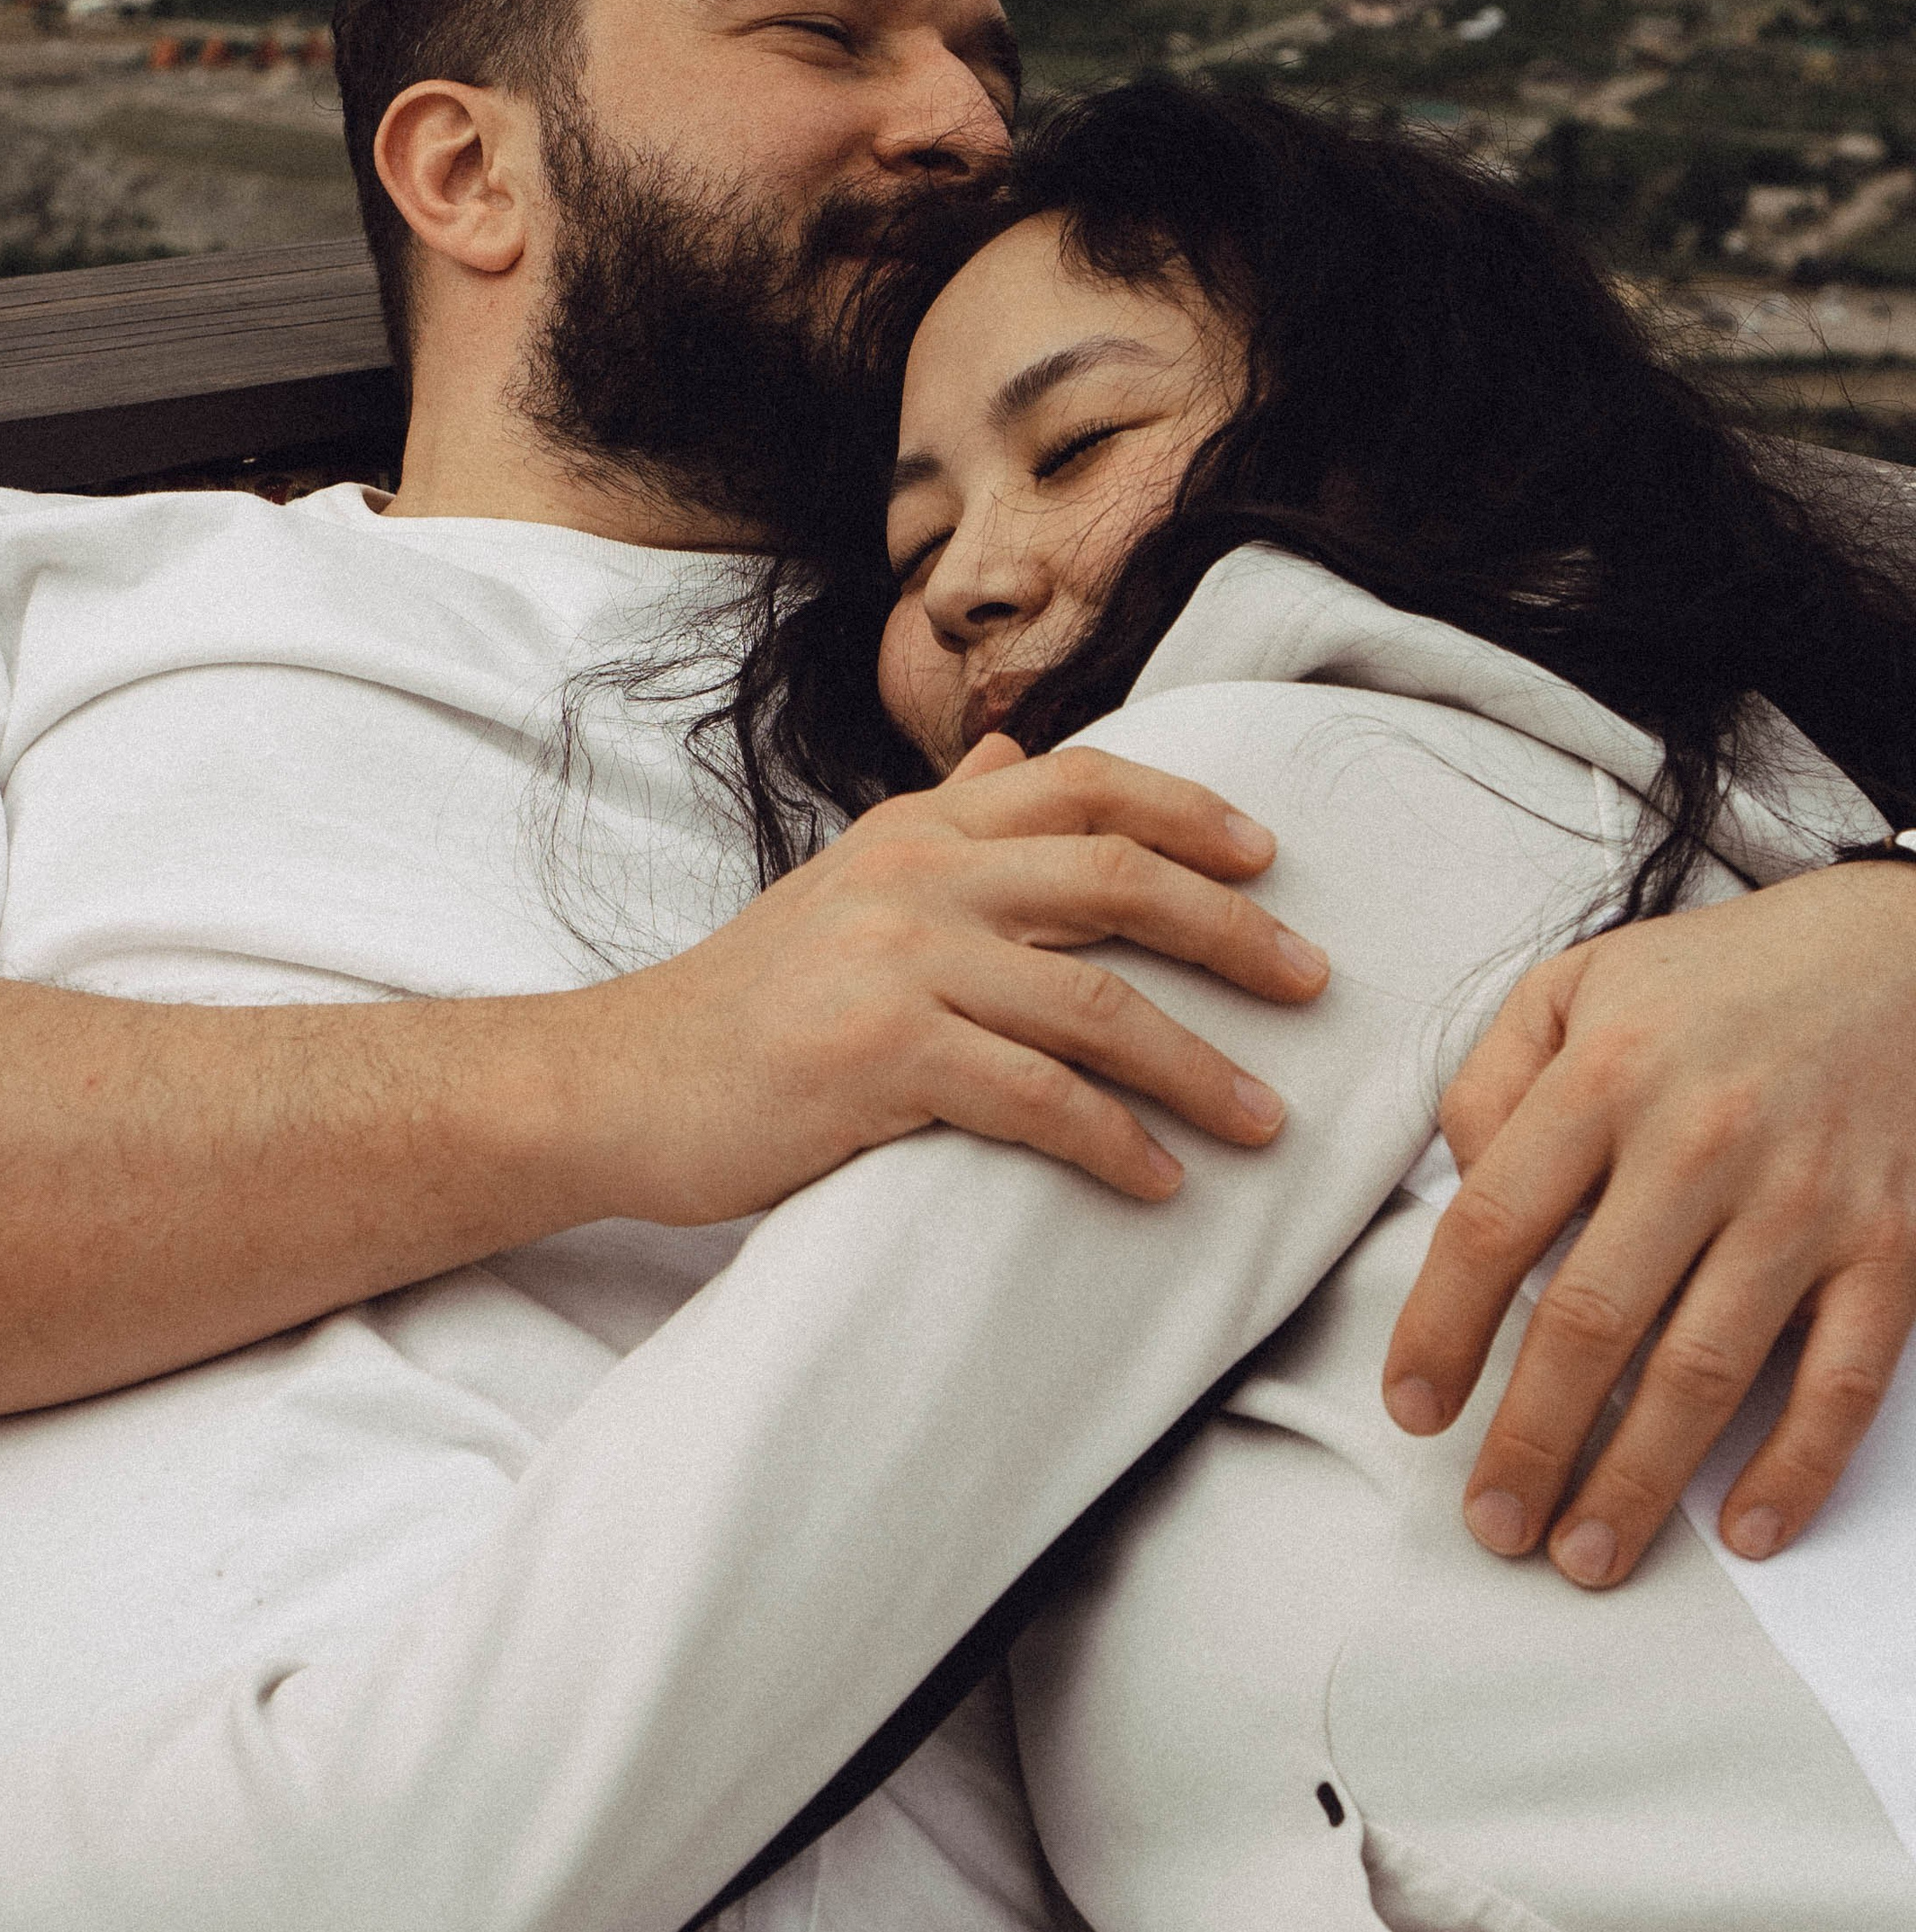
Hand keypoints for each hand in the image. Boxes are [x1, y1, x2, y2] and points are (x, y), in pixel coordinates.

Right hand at [567, 733, 1327, 1226]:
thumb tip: (1020, 750)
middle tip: (1313, 983)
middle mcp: (918, 876)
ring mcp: (898, 962)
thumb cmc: (745, 1001)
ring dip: (1200, 1068)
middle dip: (1235, 933)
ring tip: (1266, 1120)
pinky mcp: (881, 1058)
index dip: (1191, 809)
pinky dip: (1113, 1143)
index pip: (1083, 783)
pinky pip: (1036, 1099)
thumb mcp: (845, 881)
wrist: (618, 1082)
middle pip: (1119, 878)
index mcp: (918, 828)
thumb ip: (943, 820)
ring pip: (1097, 1003)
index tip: (1268, 858)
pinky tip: (1158, 1181)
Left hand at [1382, 865, 1915, 1587]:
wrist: (1895, 953)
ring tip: (1583, 1555)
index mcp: (1605, 1077)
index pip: (1493, 1224)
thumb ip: (1492, 1082)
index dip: (1441, 1330)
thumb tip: (1465, 1187)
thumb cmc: (1714, 984)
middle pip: (1591, 1320)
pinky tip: (1744, 1528)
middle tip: (1491, 1523)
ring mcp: (1802, 1201)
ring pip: (1705, 1368)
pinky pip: (1841, 1379)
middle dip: (1531, 1440)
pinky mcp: (1890, 1246)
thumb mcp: (1573, 987)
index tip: (1413, 1410)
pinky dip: (1795, 1466)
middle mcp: (1700, 1141)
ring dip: (1637, 1480)